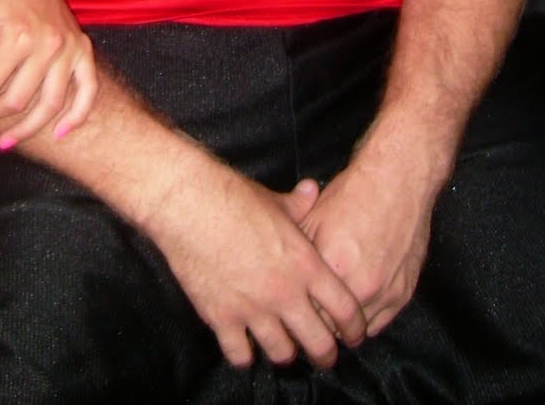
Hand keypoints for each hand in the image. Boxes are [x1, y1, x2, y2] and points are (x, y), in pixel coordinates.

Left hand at [0, 0, 97, 147]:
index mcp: (18, 36)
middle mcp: (48, 44)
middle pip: (17, 100)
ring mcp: (69, 48)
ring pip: (50, 104)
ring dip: (27, 128)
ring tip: (7, 140)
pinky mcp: (83, 49)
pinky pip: (88, 90)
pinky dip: (76, 116)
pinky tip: (57, 134)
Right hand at [146, 160, 366, 368]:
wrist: (189, 203)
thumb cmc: (233, 197)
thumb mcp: (274, 200)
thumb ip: (298, 204)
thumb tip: (312, 190)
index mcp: (304, 264)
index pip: (344, 309)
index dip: (354, 326)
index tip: (354, 334)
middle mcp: (284, 293)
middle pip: (319, 343)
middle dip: (325, 353)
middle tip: (323, 354)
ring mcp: (253, 309)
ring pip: (282, 353)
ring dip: (285, 352)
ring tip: (283, 348)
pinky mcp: (222, 317)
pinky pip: (240, 354)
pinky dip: (244, 355)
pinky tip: (244, 347)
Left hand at [302, 142, 434, 334]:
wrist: (397, 181)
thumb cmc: (352, 194)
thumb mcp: (313, 217)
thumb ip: (299, 251)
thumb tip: (282, 274)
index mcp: (333, 267)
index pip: (307, 311)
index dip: (298, 311)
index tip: (292, 310)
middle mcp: (361, 286)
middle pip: (330, 326)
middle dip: (317, 323)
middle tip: (308, 317)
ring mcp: (385, 294)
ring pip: (356, 331)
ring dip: (342, 326)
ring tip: (329, 316)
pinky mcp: (404, 294)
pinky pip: (379, 323)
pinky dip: (364, 320)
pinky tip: (352, 308)